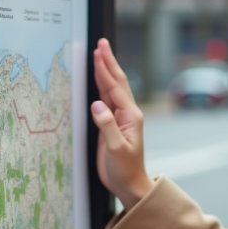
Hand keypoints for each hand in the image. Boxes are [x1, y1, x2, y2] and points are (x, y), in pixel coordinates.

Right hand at [91, 38, 151, 209]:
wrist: (130, 185)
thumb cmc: (125, 170)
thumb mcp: (115, 149)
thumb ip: (106, 126)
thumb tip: (97, 104)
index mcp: (130, 116)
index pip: (115, 86)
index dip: (106, 68)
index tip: (99, 51)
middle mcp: (127, 113)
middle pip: (116, 82)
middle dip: (108, 62)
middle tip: (101, 43)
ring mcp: (119, 118)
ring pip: (110, 89)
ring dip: (104, 71)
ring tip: (99, 55)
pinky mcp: (111, 125)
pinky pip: (105, 100)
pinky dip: (100, 86)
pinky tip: (97, 80)